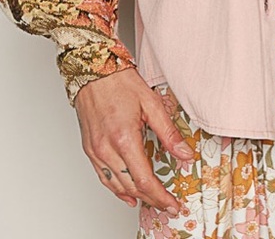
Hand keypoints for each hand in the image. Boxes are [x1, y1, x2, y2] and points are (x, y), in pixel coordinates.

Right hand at [73, 67, 193, 212]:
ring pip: (116, 185)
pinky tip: (127, 193)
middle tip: (167, 204)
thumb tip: (184, 153)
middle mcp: (107, 149)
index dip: (161, 196)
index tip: (173, 203)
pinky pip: (103, 177)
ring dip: (136, 196)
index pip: (145, 180)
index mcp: (124, 138)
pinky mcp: (89, 149)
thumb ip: (168, 132)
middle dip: (152, 199)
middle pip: (131, 187)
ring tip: (152, 201)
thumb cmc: (120, 82)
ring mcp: (95, 151)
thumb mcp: (151, 103)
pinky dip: (116, 189)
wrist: (93, 71)